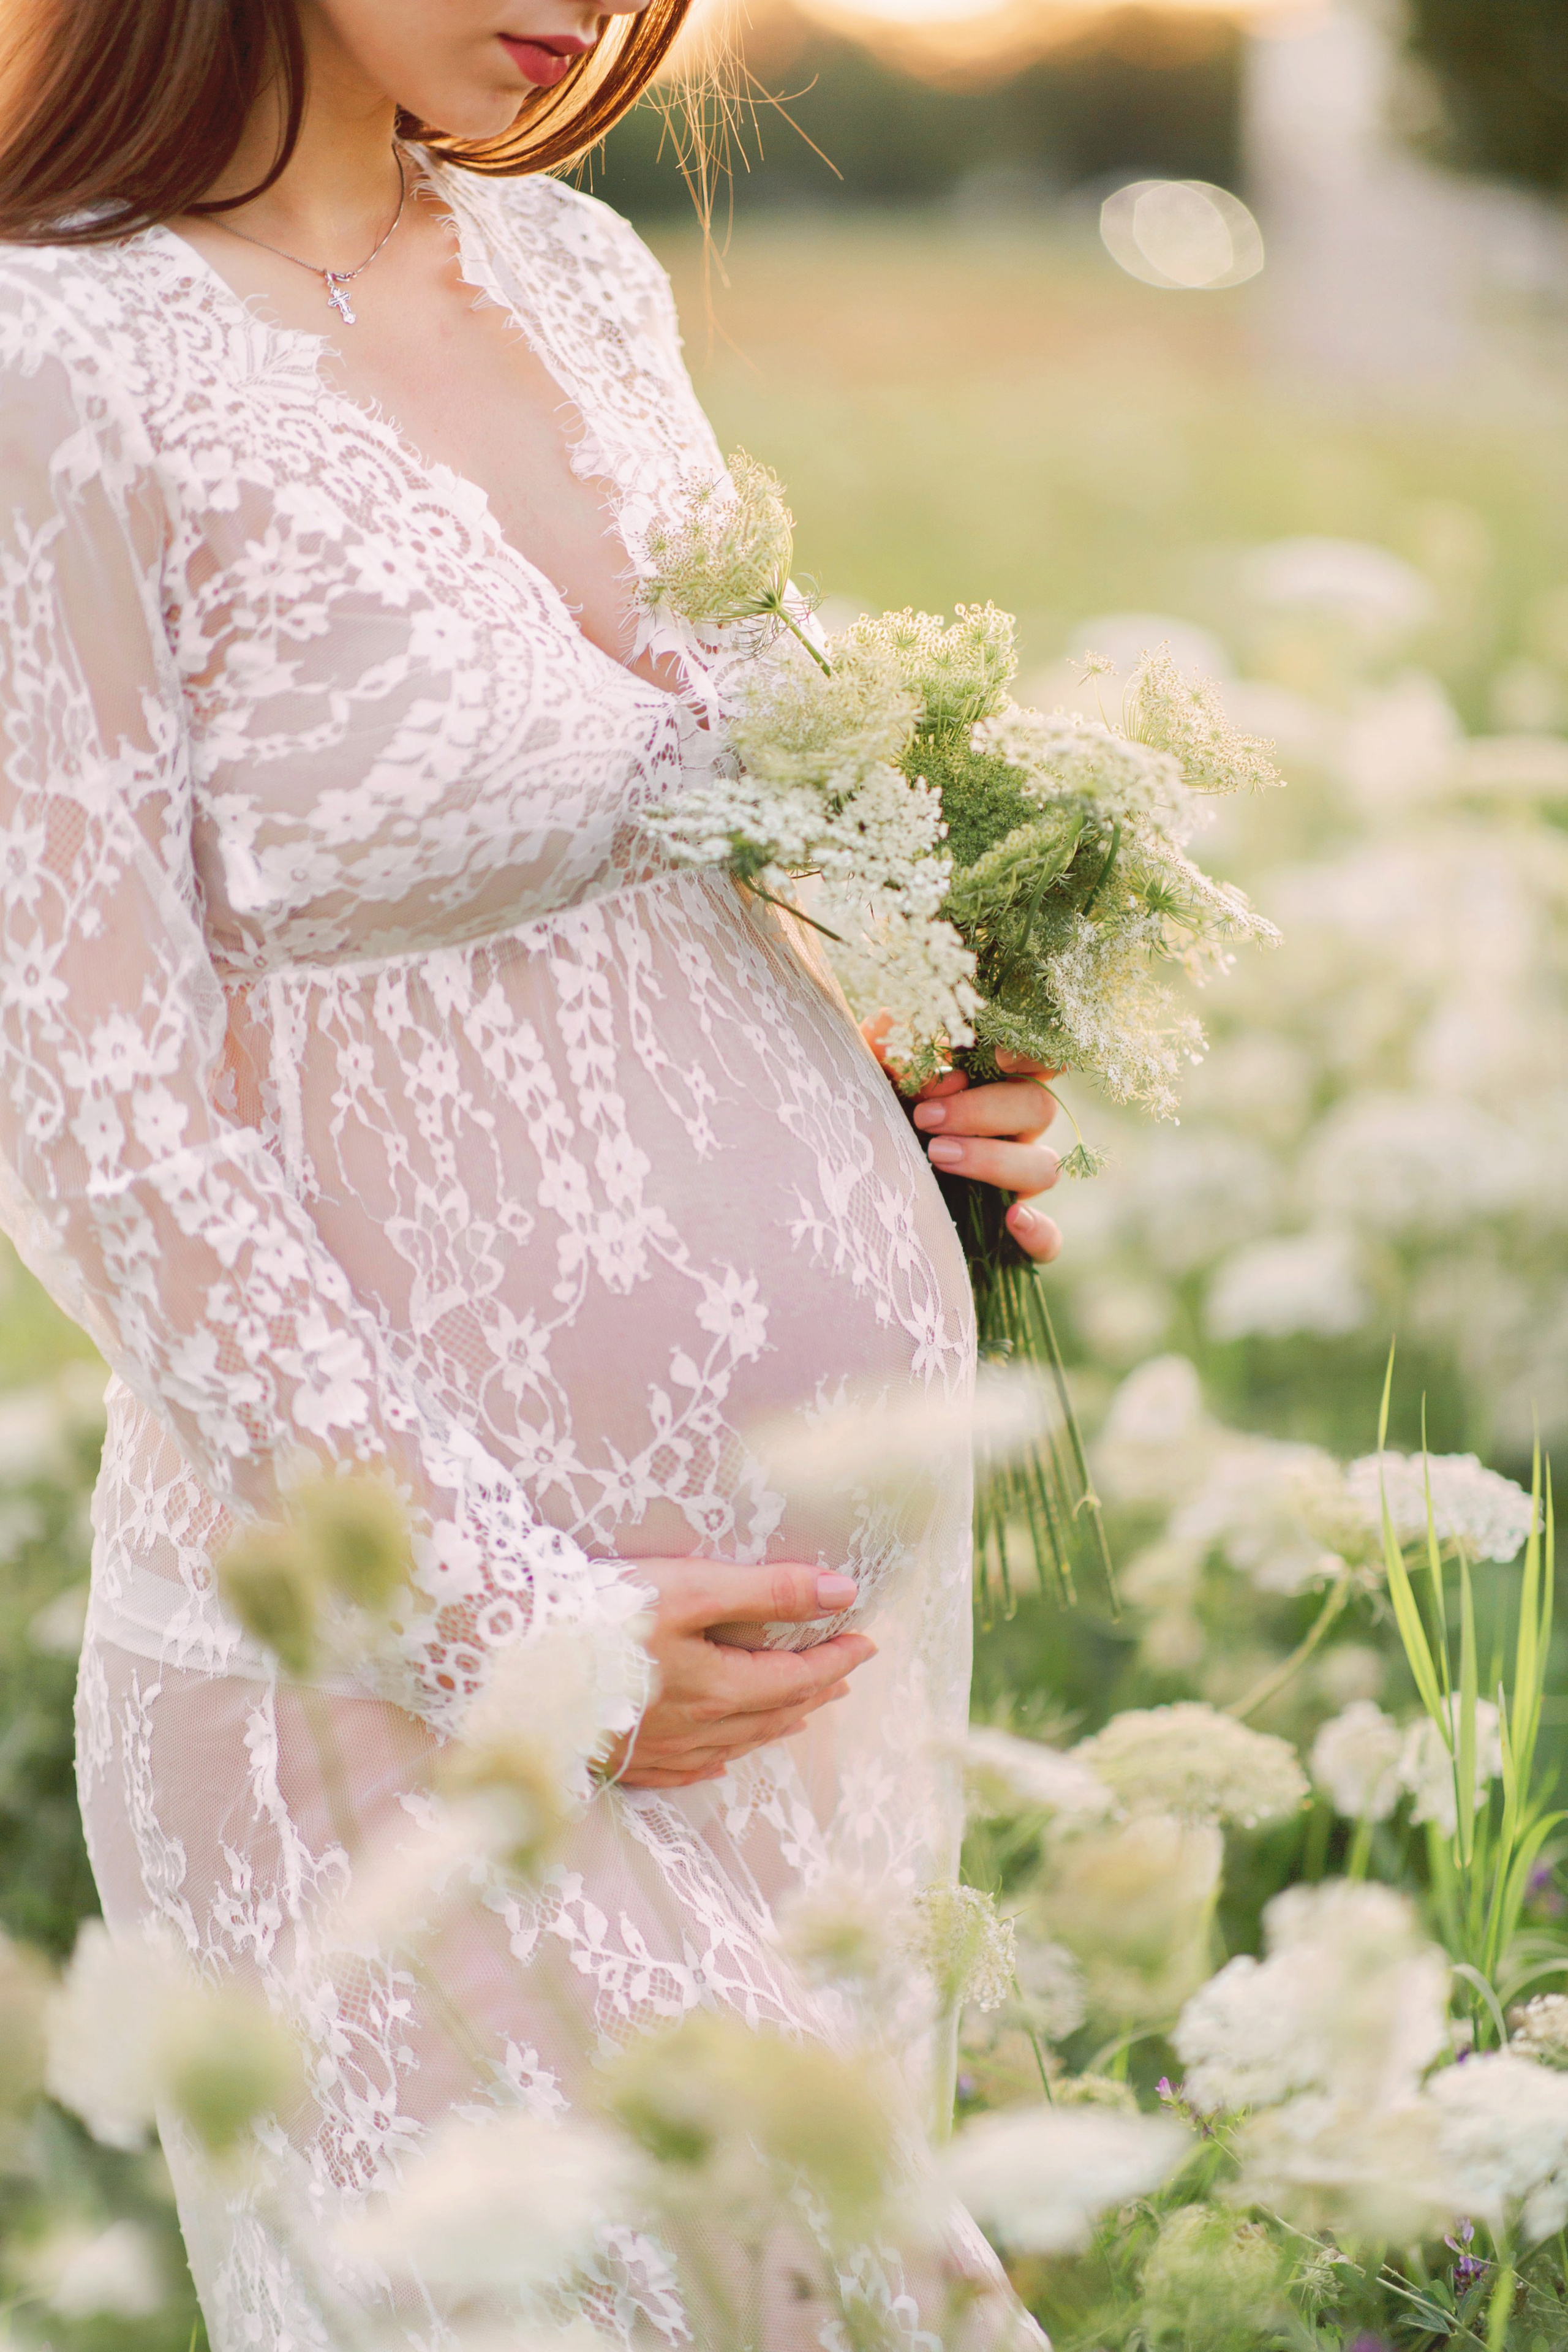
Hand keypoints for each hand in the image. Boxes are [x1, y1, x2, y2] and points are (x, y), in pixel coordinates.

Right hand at [603, 1560, 876, 1790]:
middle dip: (813, 1690)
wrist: (513, 1657)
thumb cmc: (604, 1614)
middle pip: (771, 1712)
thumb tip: (841, 1594)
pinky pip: (683, 1768)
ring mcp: (656, 1750)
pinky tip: (720, 1758)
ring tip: (801, 1711)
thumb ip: (770, 1592)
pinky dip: (716, 1758)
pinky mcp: (621, 1757)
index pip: (796, 1675)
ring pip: (734, 1742)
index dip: (836, 1657)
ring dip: (775, 1723)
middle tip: (843, 1673)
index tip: (868, 1640)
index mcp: (719, 1689)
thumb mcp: (693, 1588)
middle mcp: (695, 1729)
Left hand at [862, 1020, 1062, 1263]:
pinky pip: (1049, 1239)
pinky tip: (1013, 1220)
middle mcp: (1014, 1127)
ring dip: (995, 1160)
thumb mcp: (872, 1072)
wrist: (852, 1182)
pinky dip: (1039, 1231)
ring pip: (1044, 1167)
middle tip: (924, 1117)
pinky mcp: (1010, 1231)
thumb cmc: (871, 1111)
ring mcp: (1016, 1180)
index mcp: (993, 1080)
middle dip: (983, 1110)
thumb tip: (914, 1049)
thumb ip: (893, 1049)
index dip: (1033, 1054)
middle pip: (1038, 1108)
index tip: (995, 1055)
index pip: (1041, 1057)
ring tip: (936, 1155)